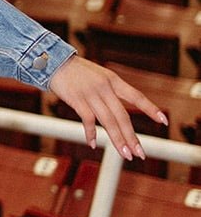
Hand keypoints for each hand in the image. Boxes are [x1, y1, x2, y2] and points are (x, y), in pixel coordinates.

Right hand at [47, 55, 167, 160]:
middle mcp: (105, 87)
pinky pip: (88, 120)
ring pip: (108, 121)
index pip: (136, 96)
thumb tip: (118, 113)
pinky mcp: (77, 100)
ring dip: (117, 140)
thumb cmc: (76, 71)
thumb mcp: (98, 76)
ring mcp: (91, 94)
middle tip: (140, 154)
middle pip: (123, 116)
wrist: (53, 61)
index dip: (151, 109)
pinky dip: (91, 133)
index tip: (163, 121)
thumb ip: (109, 91)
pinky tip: (92, 144)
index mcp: (113, 80)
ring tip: (125, 155)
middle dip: (132, 137)